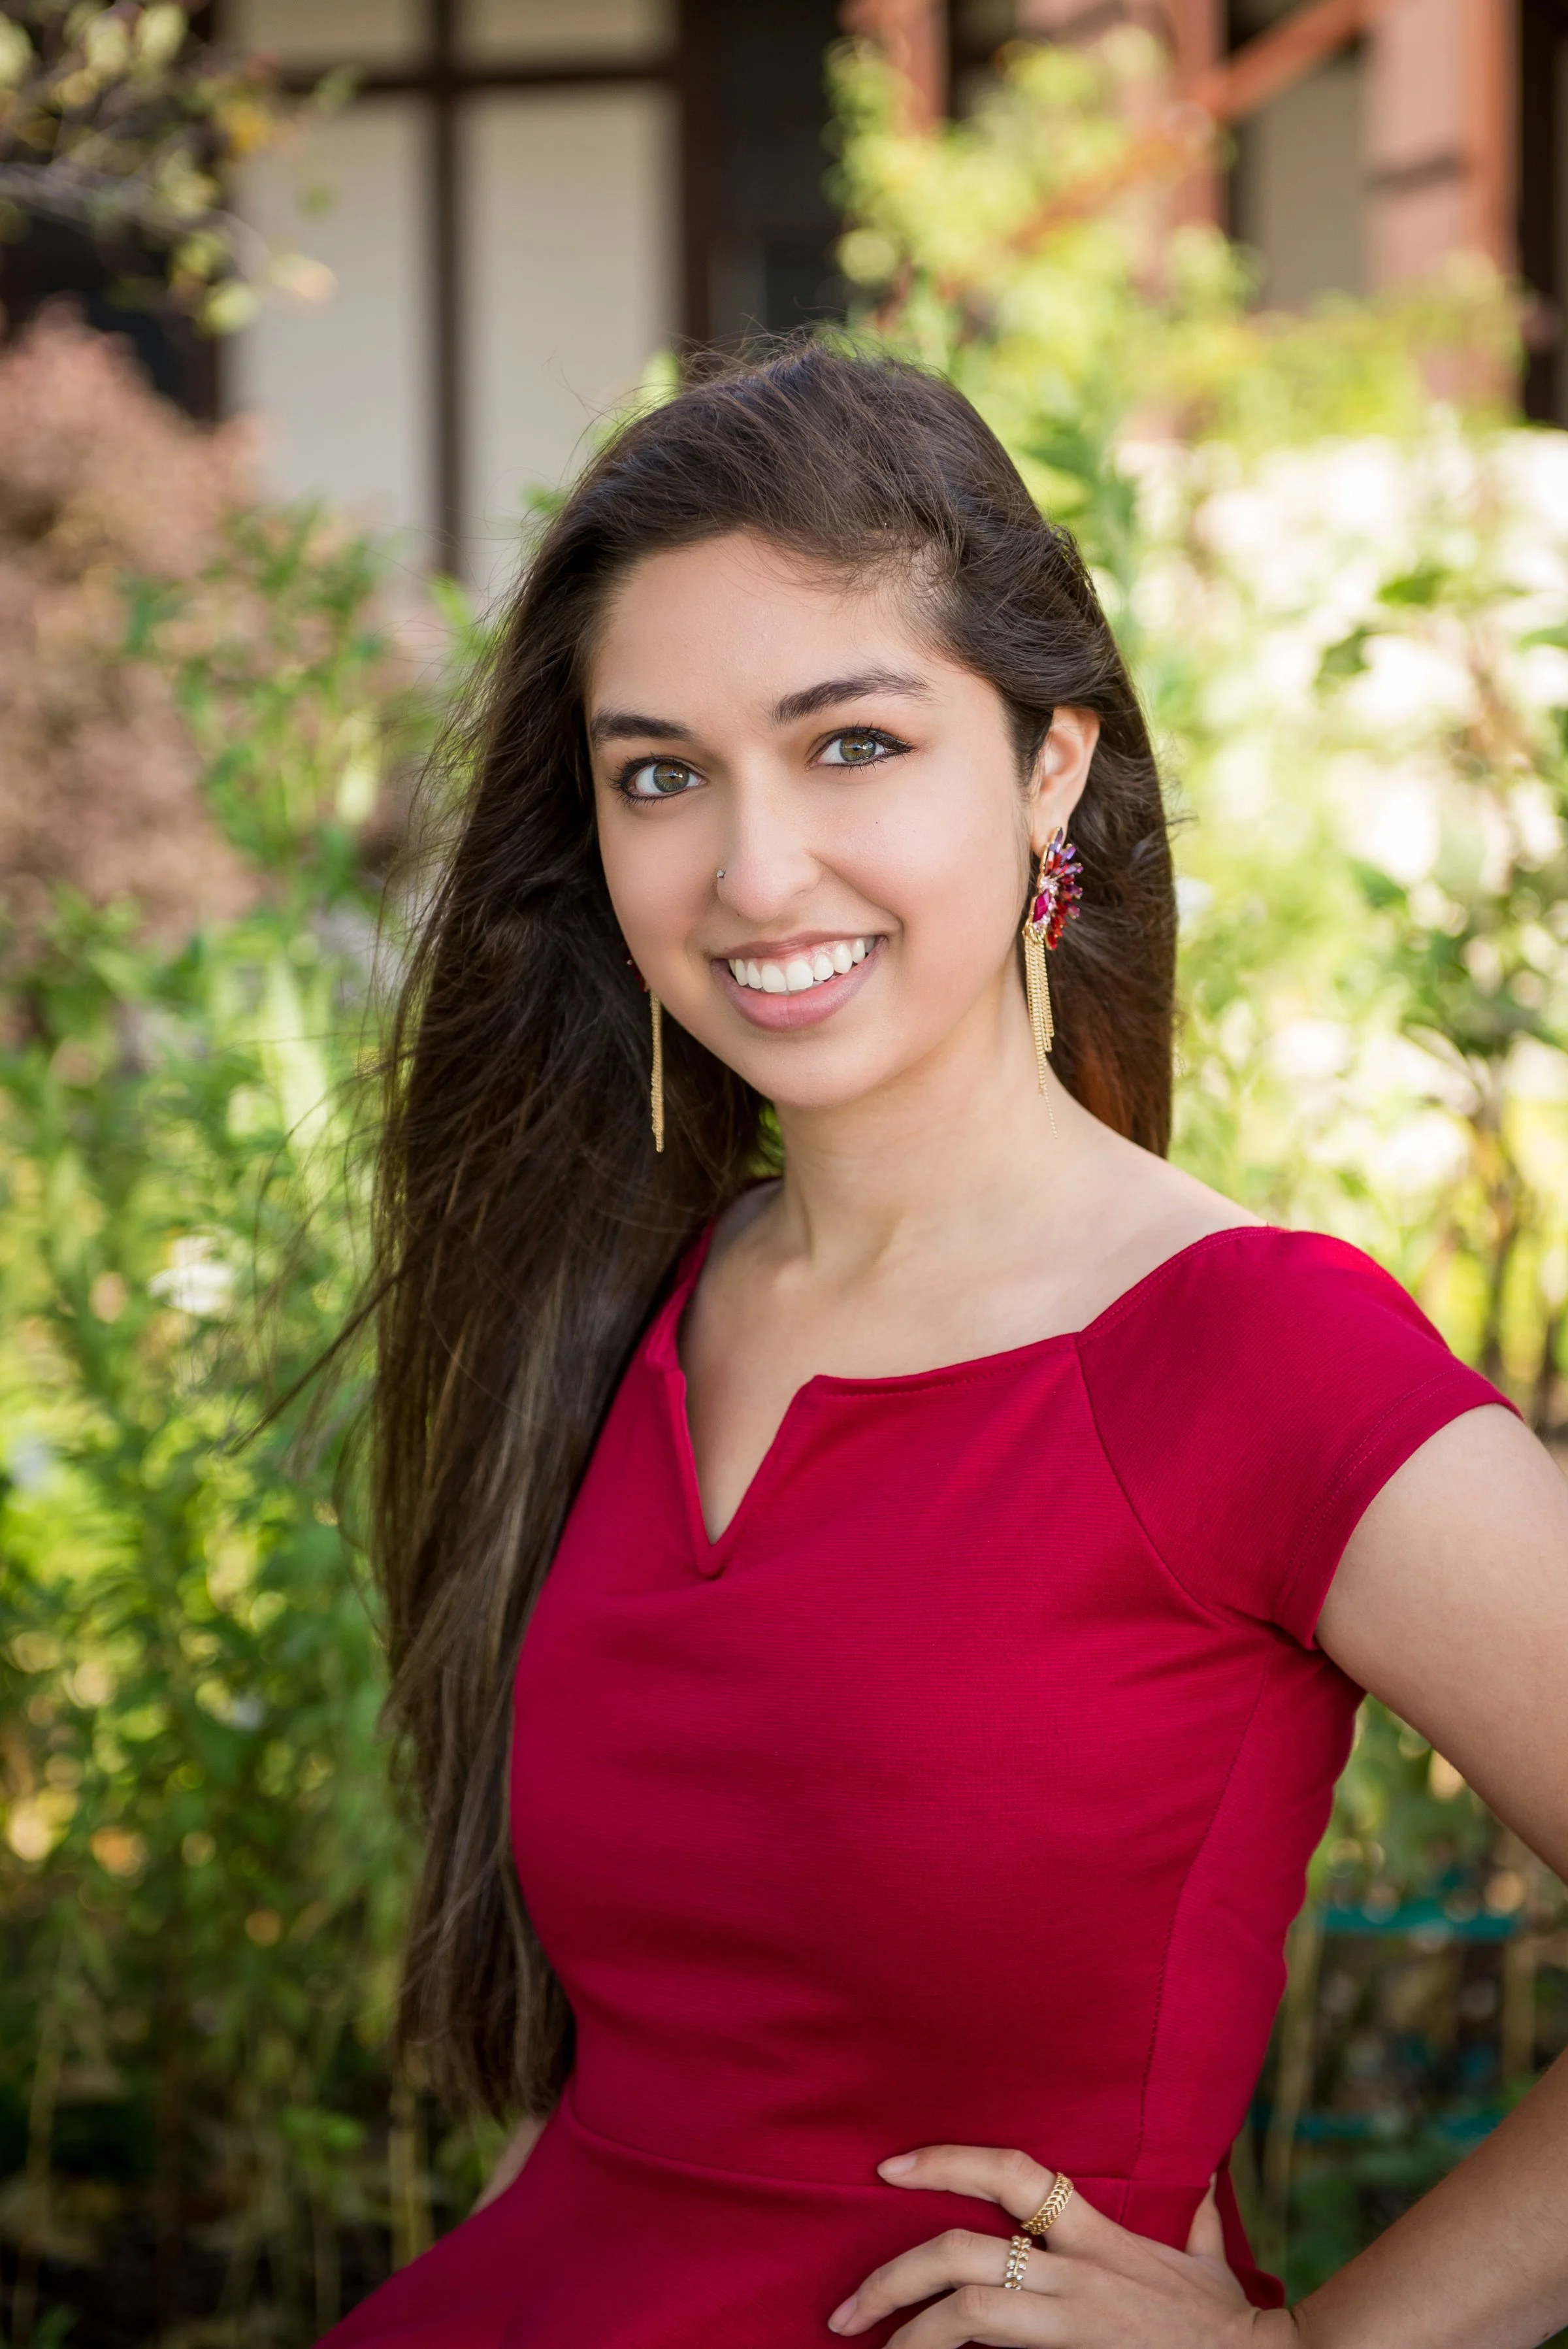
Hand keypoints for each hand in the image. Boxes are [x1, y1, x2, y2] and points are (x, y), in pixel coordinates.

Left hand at [827, 2144, 1278, 2346]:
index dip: (946, 2158)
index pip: (1012, 2173)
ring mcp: (1072, 2321)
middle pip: (962, 2252)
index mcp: (1099, 2236)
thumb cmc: (1234, 2325)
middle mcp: (1076, 2273)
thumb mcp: (1212, 2261)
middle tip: (844, 2309)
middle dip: (891, 2275)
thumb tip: (1204, 2175)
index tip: (890, 2167)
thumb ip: (1195, 2218)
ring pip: (969, 2309)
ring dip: (907, 2332)